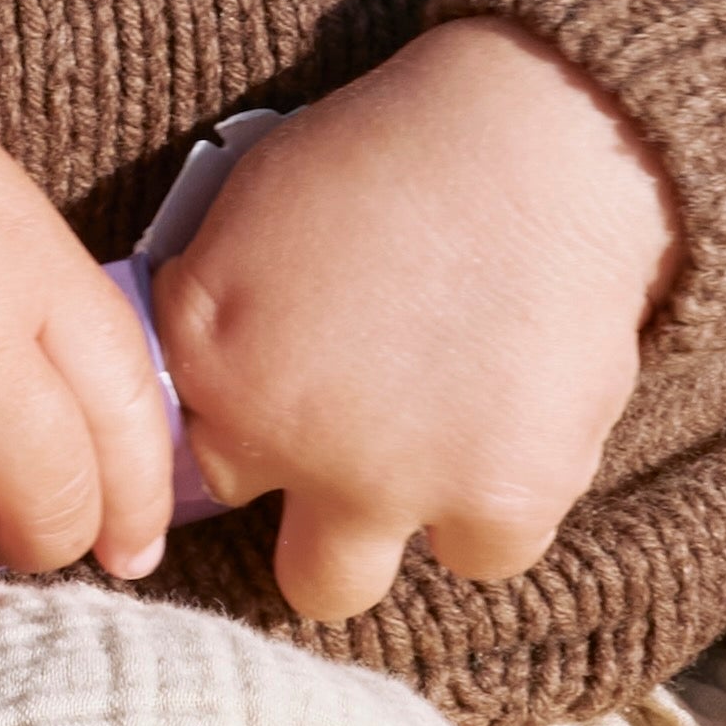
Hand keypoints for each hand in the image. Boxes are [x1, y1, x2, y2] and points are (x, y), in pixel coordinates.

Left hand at [144, 21, 680, 625]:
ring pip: (347, 581)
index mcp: (214, 366)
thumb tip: (199, 368)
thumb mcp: (244, 208)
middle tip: (344, 459)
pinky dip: (493, 505)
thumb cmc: (386, 154)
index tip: (282, 415)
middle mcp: (291, 444)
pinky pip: (481, 552)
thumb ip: (206, 310)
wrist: (531, 144)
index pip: (194, 458)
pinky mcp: (500, 502)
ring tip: (425, 438)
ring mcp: (395, 485)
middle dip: (296, 522)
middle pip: (261, 554)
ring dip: (381, 524)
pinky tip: (503, 427)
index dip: (248, 435)